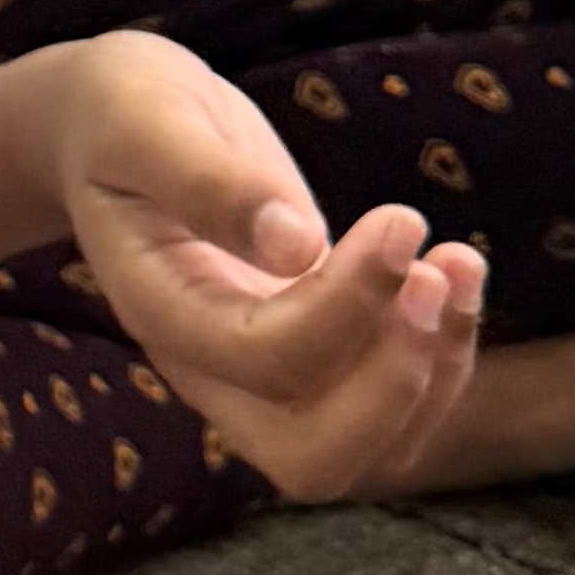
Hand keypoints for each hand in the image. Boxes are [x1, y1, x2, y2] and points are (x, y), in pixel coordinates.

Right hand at [42, 29, 484, 502]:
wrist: (114, 127)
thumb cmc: (124, 114)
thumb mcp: (145, 121)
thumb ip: (209, 180)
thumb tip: (300, 246)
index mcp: (159, 311)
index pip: (263, 359)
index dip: (348, 305)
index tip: (399, 219)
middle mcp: (209, 369)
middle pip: (311, 460)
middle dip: (395, 385)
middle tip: (434, 280)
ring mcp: (260, 375)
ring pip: (364, 448)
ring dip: (433, 371)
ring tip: (460, 262)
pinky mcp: (310, 355)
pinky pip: (388, 404)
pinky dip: (440, 352)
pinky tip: (454, 269)